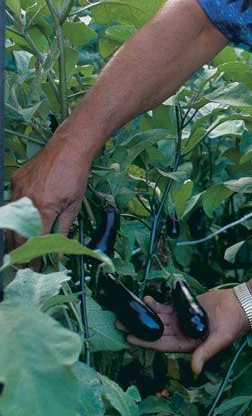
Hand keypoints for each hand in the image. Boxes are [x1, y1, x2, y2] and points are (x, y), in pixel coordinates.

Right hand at [8, 128, 92, 250]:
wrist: (69, 148)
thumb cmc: (76, 176)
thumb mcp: (74, 205)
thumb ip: (63, 229)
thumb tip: (58, 251)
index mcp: (43, 209)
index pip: (33, 242)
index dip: (33, 257)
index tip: (34, 267)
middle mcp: (27, 201)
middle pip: (16, 234)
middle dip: (21, 250)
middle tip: (27, 260)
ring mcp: (18, 189)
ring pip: (11, 219)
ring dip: (16, 233)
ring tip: (24, 243)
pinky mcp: (15, 179)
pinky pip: (12, 201)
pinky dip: (17, 211)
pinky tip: (26, 215)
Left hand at [119, 289, 249, 374]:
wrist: (241, 305)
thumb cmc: (233, 324)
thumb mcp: (220, 340)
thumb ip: (205, 353)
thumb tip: (195, 370)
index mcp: (188, 345)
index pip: (161, 345)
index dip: (145, 342)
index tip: (130, 338)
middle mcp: (182, 334)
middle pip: (155, 332)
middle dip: (138, 328)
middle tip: (119, 323)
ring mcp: (182, 321)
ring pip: (158, 320)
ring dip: (144, 316)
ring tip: (127, 311)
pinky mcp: (185, 308)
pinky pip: (167, 308)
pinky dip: (157, 305)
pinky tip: (147, 300)